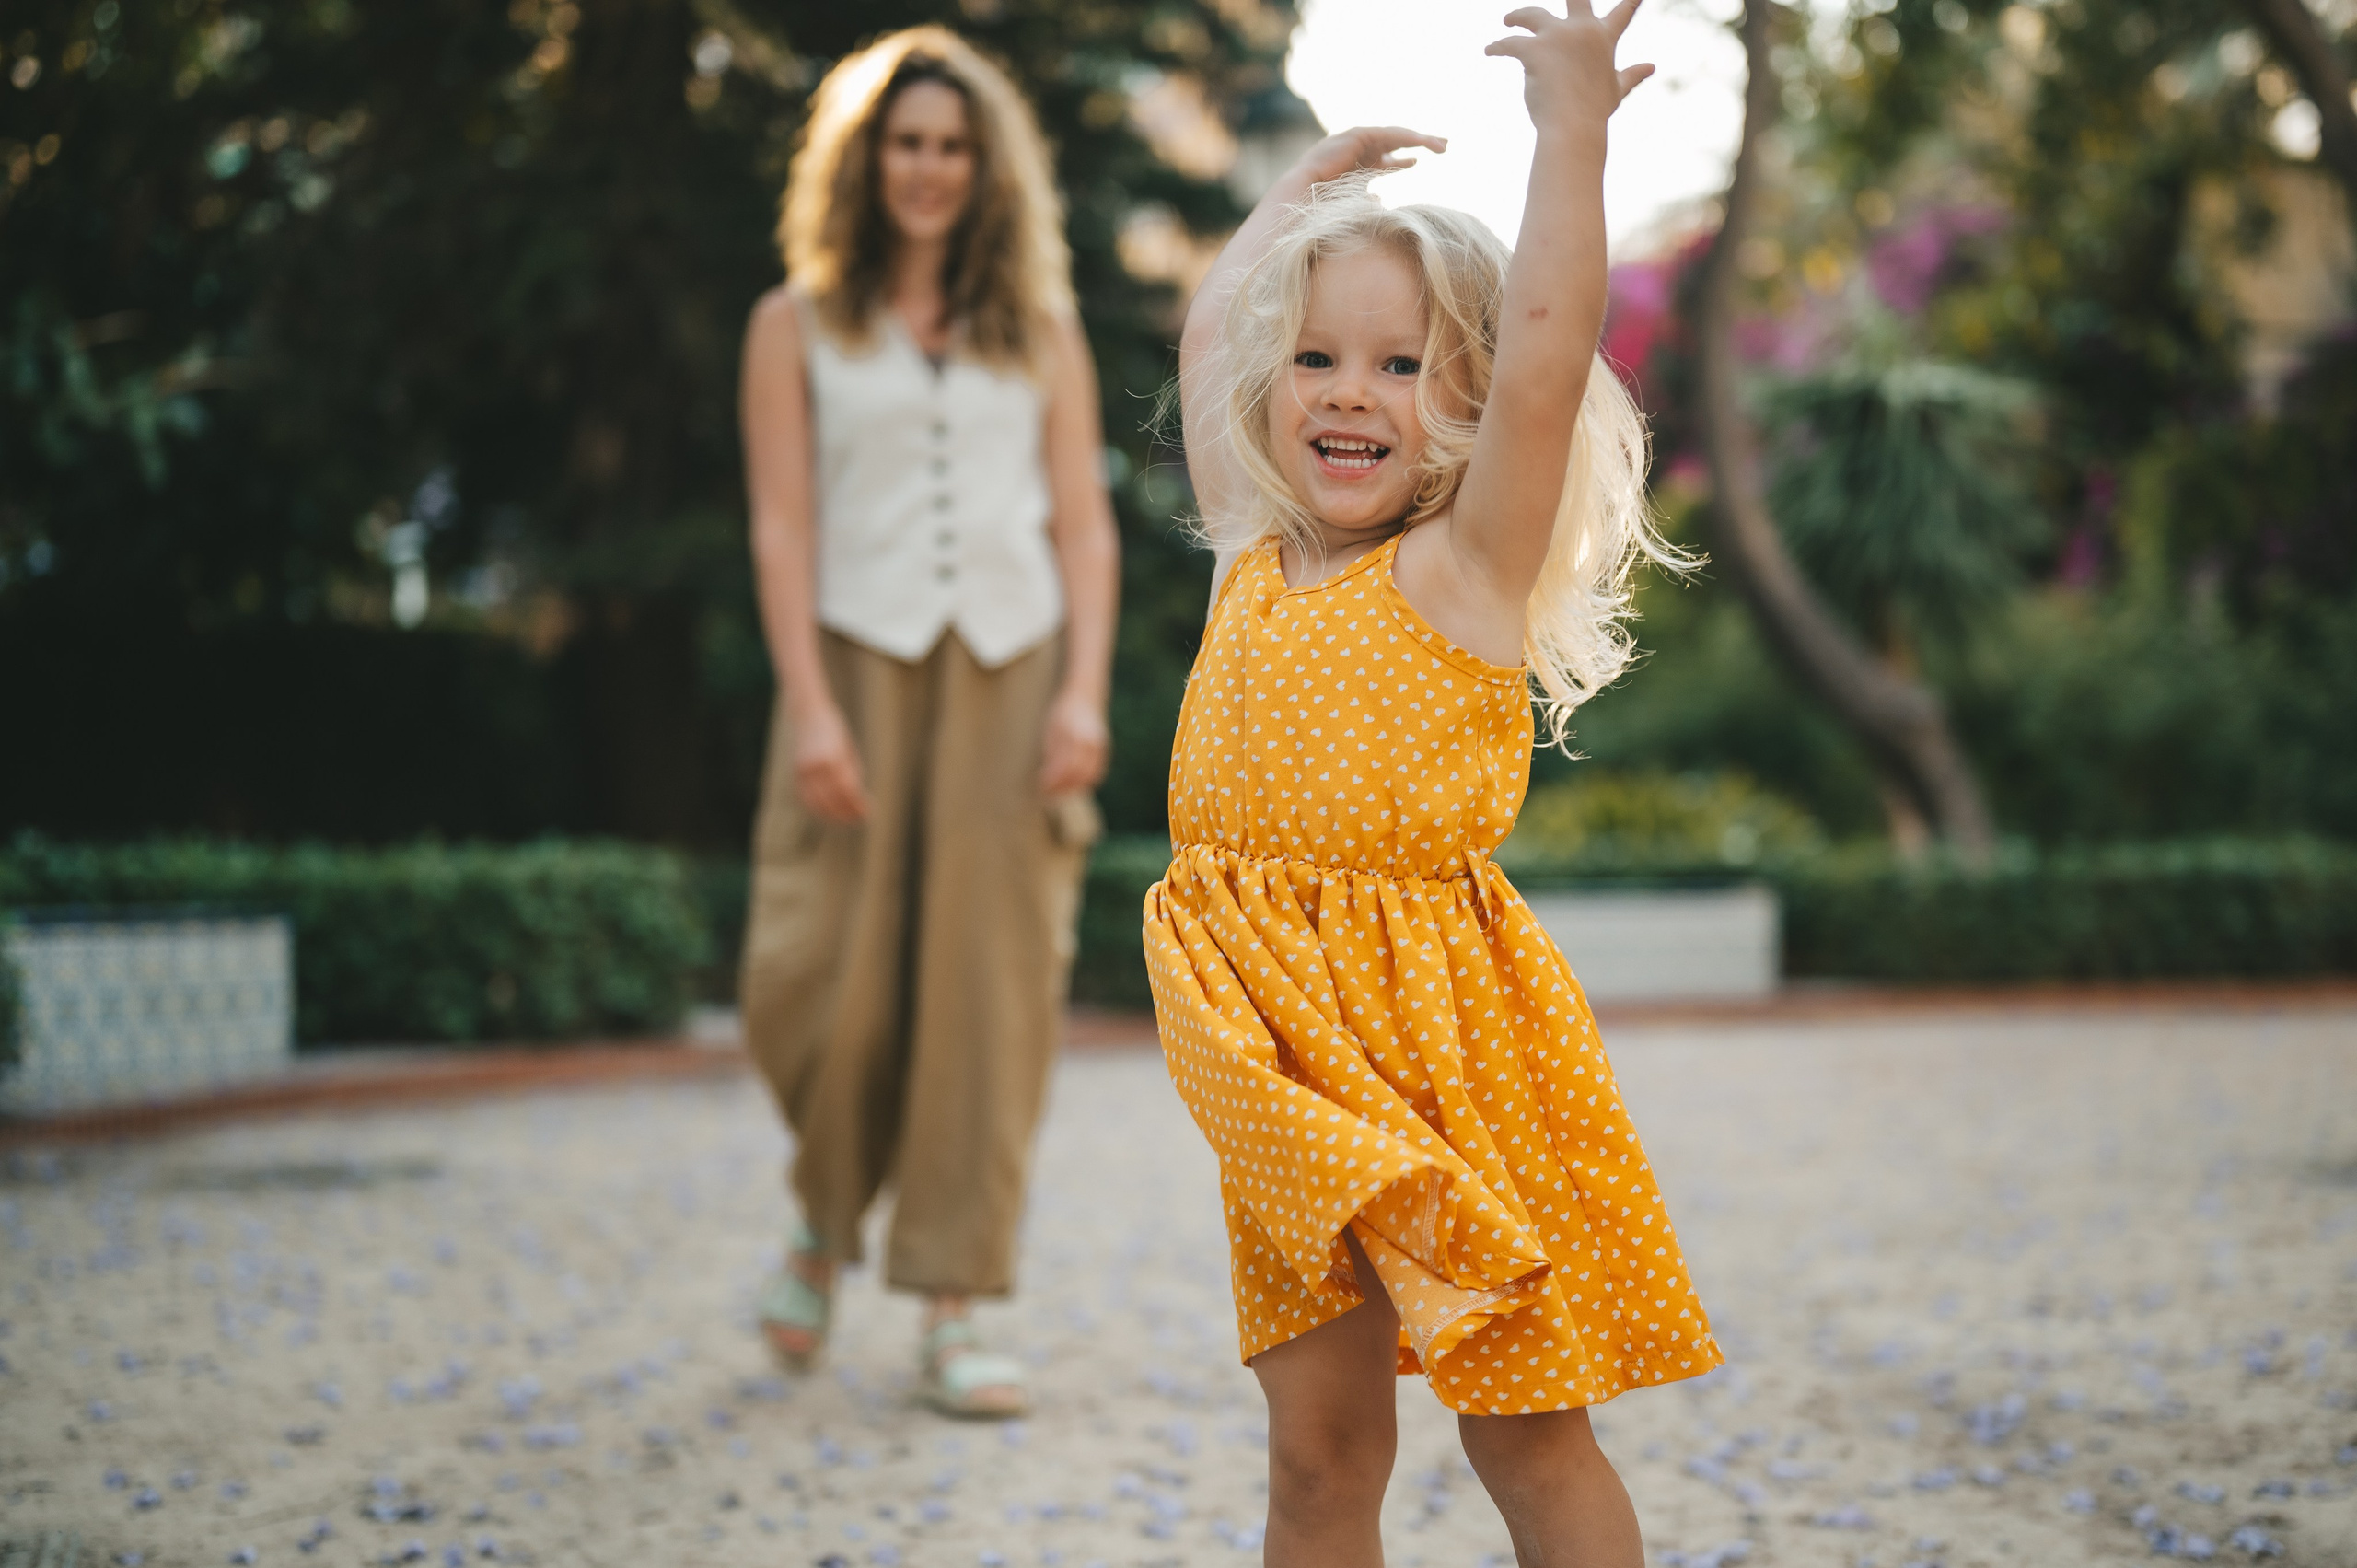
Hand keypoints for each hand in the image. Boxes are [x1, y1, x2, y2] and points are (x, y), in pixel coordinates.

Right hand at [792, 700, 869, 823]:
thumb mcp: (848, 752)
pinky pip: (805, 797)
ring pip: (817, 802)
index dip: (857, 805)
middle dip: (846, 813)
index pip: (847, 790)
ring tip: (845, 821)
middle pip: (832, 798)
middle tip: (859, 820)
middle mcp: (816, 765)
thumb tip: (857, 801)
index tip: (867, 813)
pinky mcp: (795, 773)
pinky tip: (828, 814)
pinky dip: (816, 808)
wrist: (808, 714)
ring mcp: (803, 769)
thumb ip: (851, 775)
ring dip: (832, 815)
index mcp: (833, 757)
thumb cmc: (835, 732)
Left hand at [1037, 686, 1109, 795]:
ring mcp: (1100, 746)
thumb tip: (1048, 777)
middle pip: (1077, 775)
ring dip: (1075, 787)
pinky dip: (1087, 782)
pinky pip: (1098, 772)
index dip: (1052, 781)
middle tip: (1048, 794)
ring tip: (1060, 792)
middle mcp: (1090, 743)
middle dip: (1062, 788)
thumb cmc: (1063, 711)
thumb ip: (1052, 752)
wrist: (1085, 695)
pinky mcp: (1104, 749)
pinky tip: (1075, 785)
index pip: (1062, 767)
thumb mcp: (1052, 729)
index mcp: (1074, 737)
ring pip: (1089, 776)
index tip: (1041, 787)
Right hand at [1290, 125, 1448, 188]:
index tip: (1417, 162)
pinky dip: (1406, 137)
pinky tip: (1421, 141)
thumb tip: (1380, 202)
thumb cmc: (1324, 206)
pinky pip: (1387, 134)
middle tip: (1443, 145)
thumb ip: (1368, 201)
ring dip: (1419, 138)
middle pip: (1395, 144)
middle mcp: (1358, 151)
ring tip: (1440, 144)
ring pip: (1395, 136)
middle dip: (1419, 144)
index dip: (1402, 161)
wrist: (1304, 197)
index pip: (1385, 160)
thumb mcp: (1355, 203)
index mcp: (1357, 166)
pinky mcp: (1356, 135)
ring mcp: (1357, 141)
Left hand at [1486, 1, 1654, 134]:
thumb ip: (1632, 74)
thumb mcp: (1616, 90)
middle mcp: (1582, 31)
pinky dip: (1498, 46)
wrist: (1573, 129)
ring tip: (1508, 20)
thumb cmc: (1594, 113)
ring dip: (1517, 16)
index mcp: (1603, 39)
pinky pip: (1510, 43)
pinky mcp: (1535, 50)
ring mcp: (1558, 38)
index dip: (1629, 1)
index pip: (1621, 12)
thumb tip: (1651, 67)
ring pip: (1531, 15)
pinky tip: (1490, 50)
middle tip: (1547, 1)